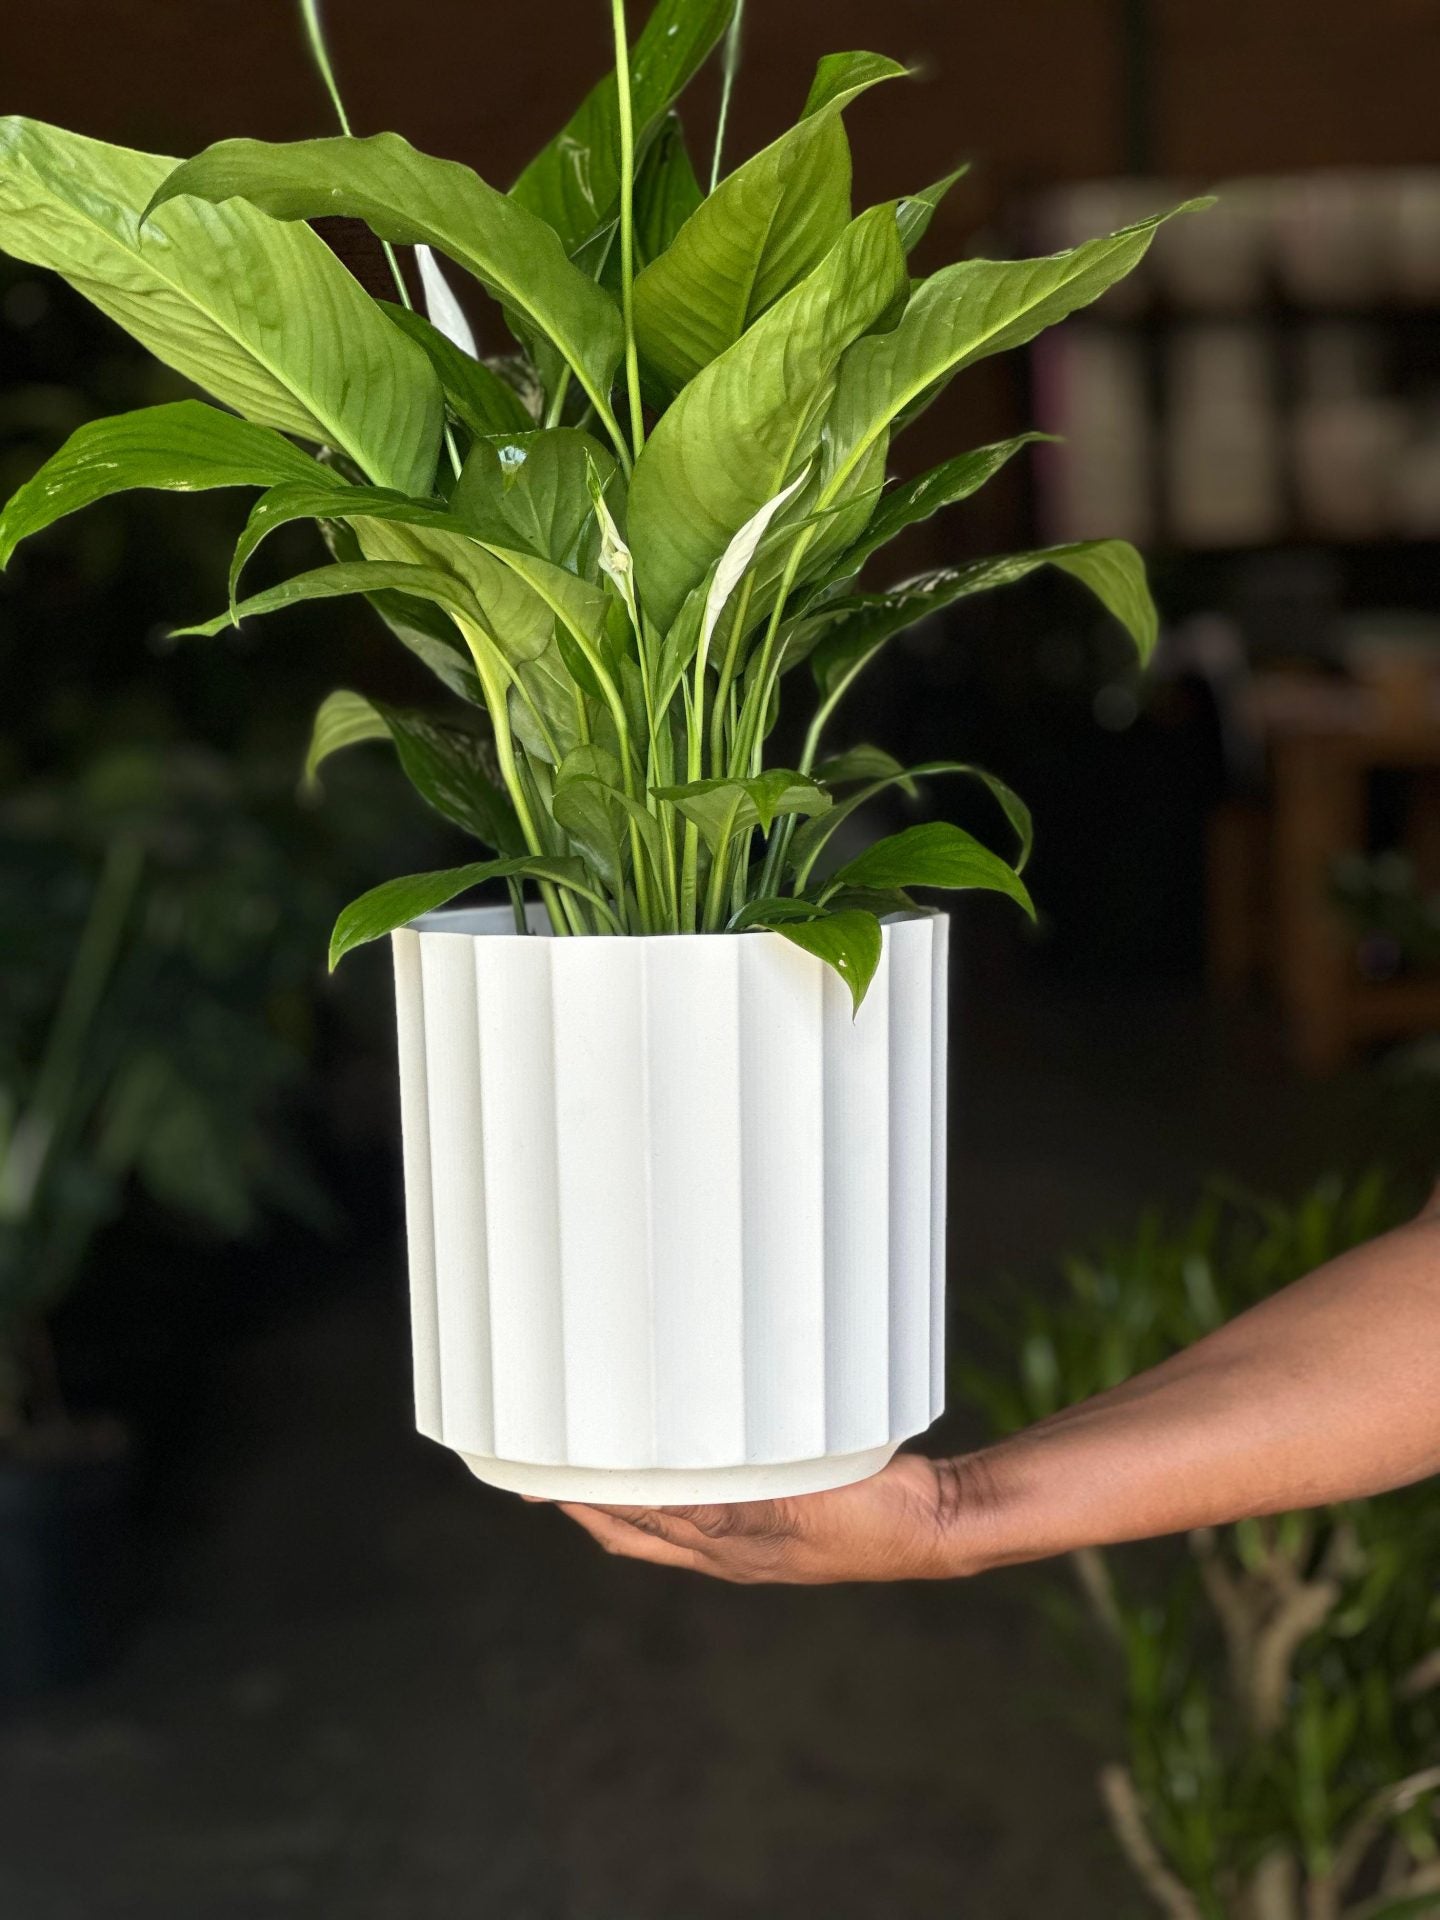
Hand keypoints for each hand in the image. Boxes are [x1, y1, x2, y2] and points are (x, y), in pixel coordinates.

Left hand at [552, 1451, 985, 1583]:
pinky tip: (670, 1444)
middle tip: (539, 1458)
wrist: (931, 1521)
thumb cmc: (869, 1521)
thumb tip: (660, 1503)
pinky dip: (674, 1470)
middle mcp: (727, 1542)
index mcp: (722, 1548)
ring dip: (624, 1482)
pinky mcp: (776, 1500)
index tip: (533, 1472)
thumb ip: (727, 1510)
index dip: (579, 1499)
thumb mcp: (791, 1513)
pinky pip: (707, 1486)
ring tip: (588, 1450)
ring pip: (665, 1506)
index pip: (629, 1524)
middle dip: (585, 1494)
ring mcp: (751, 1525)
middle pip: (635, 1521)